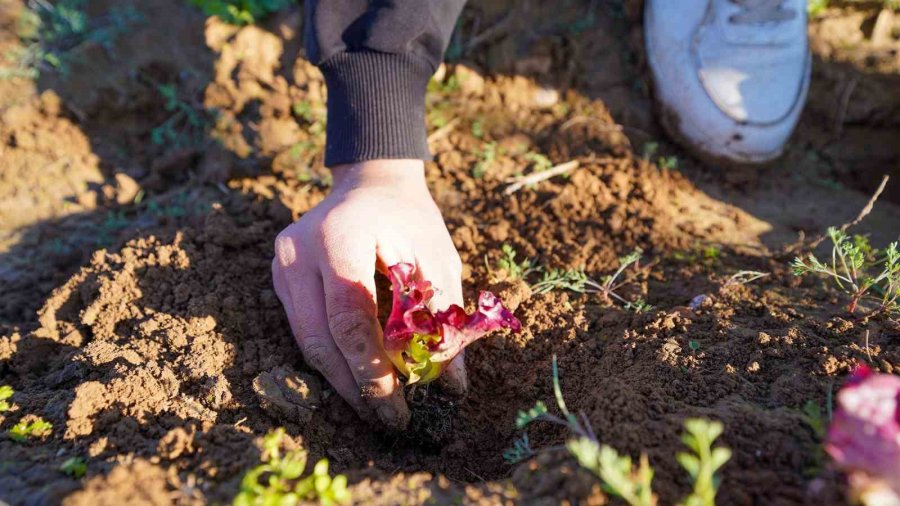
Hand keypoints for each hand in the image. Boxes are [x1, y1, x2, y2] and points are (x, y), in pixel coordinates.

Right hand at [271, 159, 466, 428]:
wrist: (370, 182)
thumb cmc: (410, 218)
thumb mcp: (438, 257)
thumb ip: (442, 316)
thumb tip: (451, 384)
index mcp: (341, 235)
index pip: (350, 316)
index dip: (372, 368)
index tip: (397, 405)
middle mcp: (299, 250)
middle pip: (320, 338)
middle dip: (354, 386)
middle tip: (388, 418)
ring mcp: (282, 264)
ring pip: (306, 340)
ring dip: (341, 379)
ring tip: (376, 406)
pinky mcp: (279, 276)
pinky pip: (303, 328)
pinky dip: (331, 357)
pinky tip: (357, 377)